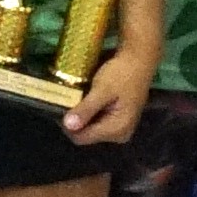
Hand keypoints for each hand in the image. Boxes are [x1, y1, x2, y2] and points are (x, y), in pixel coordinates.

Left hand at [62, 23, 159, 149]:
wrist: (140, 59)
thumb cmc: (122, 73)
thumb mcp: (102, 89)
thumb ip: (86, 109)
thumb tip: (68, 125)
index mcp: (117, 130)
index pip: (82, 137)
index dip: (67, 126)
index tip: (56, 108)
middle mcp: (120, 134)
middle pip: (87, 134)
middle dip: (74, 120)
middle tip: (64, 102)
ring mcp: (121, 128)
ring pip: (91, 128)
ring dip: (81, 116)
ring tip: (72, 99)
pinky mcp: (120, 120)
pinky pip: (98, 121)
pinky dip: (89, 112)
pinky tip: (84, 100)